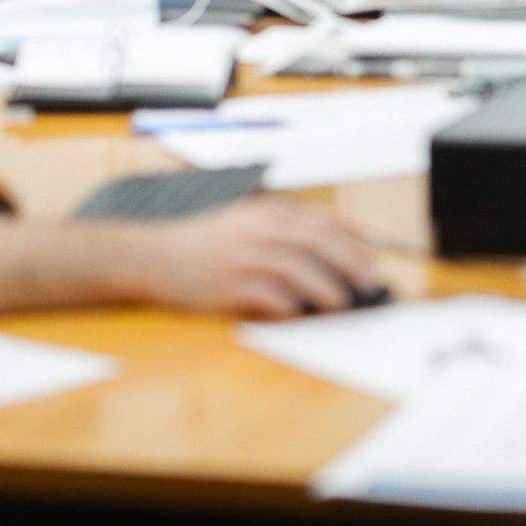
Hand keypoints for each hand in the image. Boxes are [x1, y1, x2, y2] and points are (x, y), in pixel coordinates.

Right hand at [137, 194, 377, 316]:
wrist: (154, 255)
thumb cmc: (204, 242)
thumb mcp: (244, 221)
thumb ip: (282, 228)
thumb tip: (328, 250)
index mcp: (267, 212)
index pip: (323, 221)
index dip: (354, 239)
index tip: (371, 256)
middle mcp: (261, 230)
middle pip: (322, 243)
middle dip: (352, 263)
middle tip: (368, 283)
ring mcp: (247, 258)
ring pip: (303, 272)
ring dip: (329, 290)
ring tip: (341, 304)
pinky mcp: (233, 287)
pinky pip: (274, 298)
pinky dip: (294, 306)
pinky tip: (302, 312)